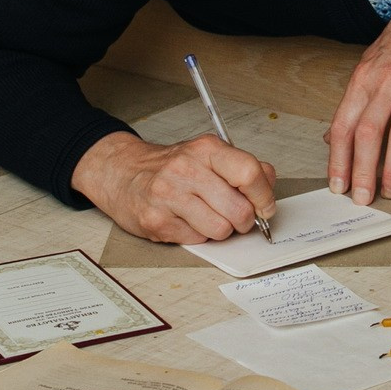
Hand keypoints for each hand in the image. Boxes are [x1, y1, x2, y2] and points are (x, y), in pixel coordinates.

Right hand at [71, 131, 276, 242]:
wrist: (121, 173)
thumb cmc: (168, 167)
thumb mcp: (207, 155)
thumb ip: (242, 166)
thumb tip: (269, 182)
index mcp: (205, 149)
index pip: (249, 173)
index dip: (264, 197)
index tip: (265, 208)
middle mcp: (186, 169)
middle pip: (239, 209)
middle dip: (243, 221)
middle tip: (234, 217)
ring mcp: (169, 196)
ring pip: (221, 230)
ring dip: (219, 229)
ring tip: (206, 217)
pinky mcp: (156, 221)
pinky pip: (197, 240)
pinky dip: (197, 235)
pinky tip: (184, 221)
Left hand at [326, 0, 390, 204]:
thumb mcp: (370, 64)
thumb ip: (353, 102)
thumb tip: (332, 137)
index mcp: (363, 77)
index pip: (343, 124)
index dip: (337, 158)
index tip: (336, 184)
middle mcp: (386, 82)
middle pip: (367, 133)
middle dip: (361, 171)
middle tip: (360, 197)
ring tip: (389, 192)